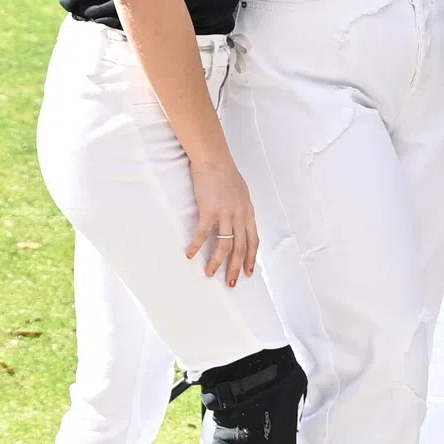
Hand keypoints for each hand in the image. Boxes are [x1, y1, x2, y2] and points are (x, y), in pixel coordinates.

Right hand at [185, 158, 257, 285]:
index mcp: (248, 212)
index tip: (249, 273)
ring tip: (210, 274)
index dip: (252, 259)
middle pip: (241, 248)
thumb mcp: (241, 193)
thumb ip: (241, 209)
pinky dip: (196, 246)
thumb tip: (240, 221)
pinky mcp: (209, 210)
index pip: (253, 241)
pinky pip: (203, 233)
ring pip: (224, 245)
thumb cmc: (226, 174)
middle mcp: (240, 216)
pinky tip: (189, 254)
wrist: (214, 159)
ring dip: (217, 263)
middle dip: (236, 269)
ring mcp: (225, 214)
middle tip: (231, 284)